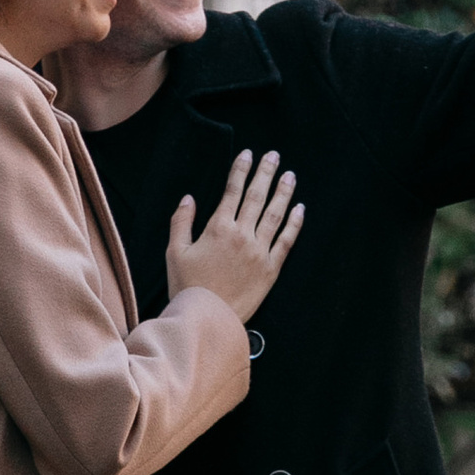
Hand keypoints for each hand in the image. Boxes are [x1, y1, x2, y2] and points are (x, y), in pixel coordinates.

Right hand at [165, 147, 304, 320]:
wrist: (207, 320)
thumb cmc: (188, 287)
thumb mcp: (175, 253)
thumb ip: (181, 222)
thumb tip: (188, 198)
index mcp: (218, 228)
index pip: (232, 190)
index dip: (241, 170)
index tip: (248, 154)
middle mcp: (241, 235)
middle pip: (256, 196)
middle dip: (265, 172)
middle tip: (274, 155)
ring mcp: (259, 251)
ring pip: (275, 214)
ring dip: (283, 192)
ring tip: (290, 175)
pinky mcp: (270, 269)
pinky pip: (286, 241)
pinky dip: (294, 223)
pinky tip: (300, 209)